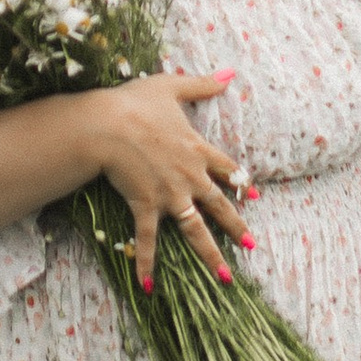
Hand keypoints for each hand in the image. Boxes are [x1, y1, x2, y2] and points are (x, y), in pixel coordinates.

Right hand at [87, 70, 257, 291]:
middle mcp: (190, 176)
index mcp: (197, 149)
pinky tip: (148, 287)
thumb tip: (231, 73)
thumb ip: (202, 83)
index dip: (239, 181)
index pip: (226, 169)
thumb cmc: (135, 102)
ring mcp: (170, 194)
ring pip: (195, 230)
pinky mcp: (146, 206)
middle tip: (250, 245)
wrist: (107, 125)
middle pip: (219, 206)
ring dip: (210, 255)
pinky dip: (147, 264)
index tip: (253, 195)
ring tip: (225, 277)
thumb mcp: (172, 86)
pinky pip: (148, 241)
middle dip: (236, 227)